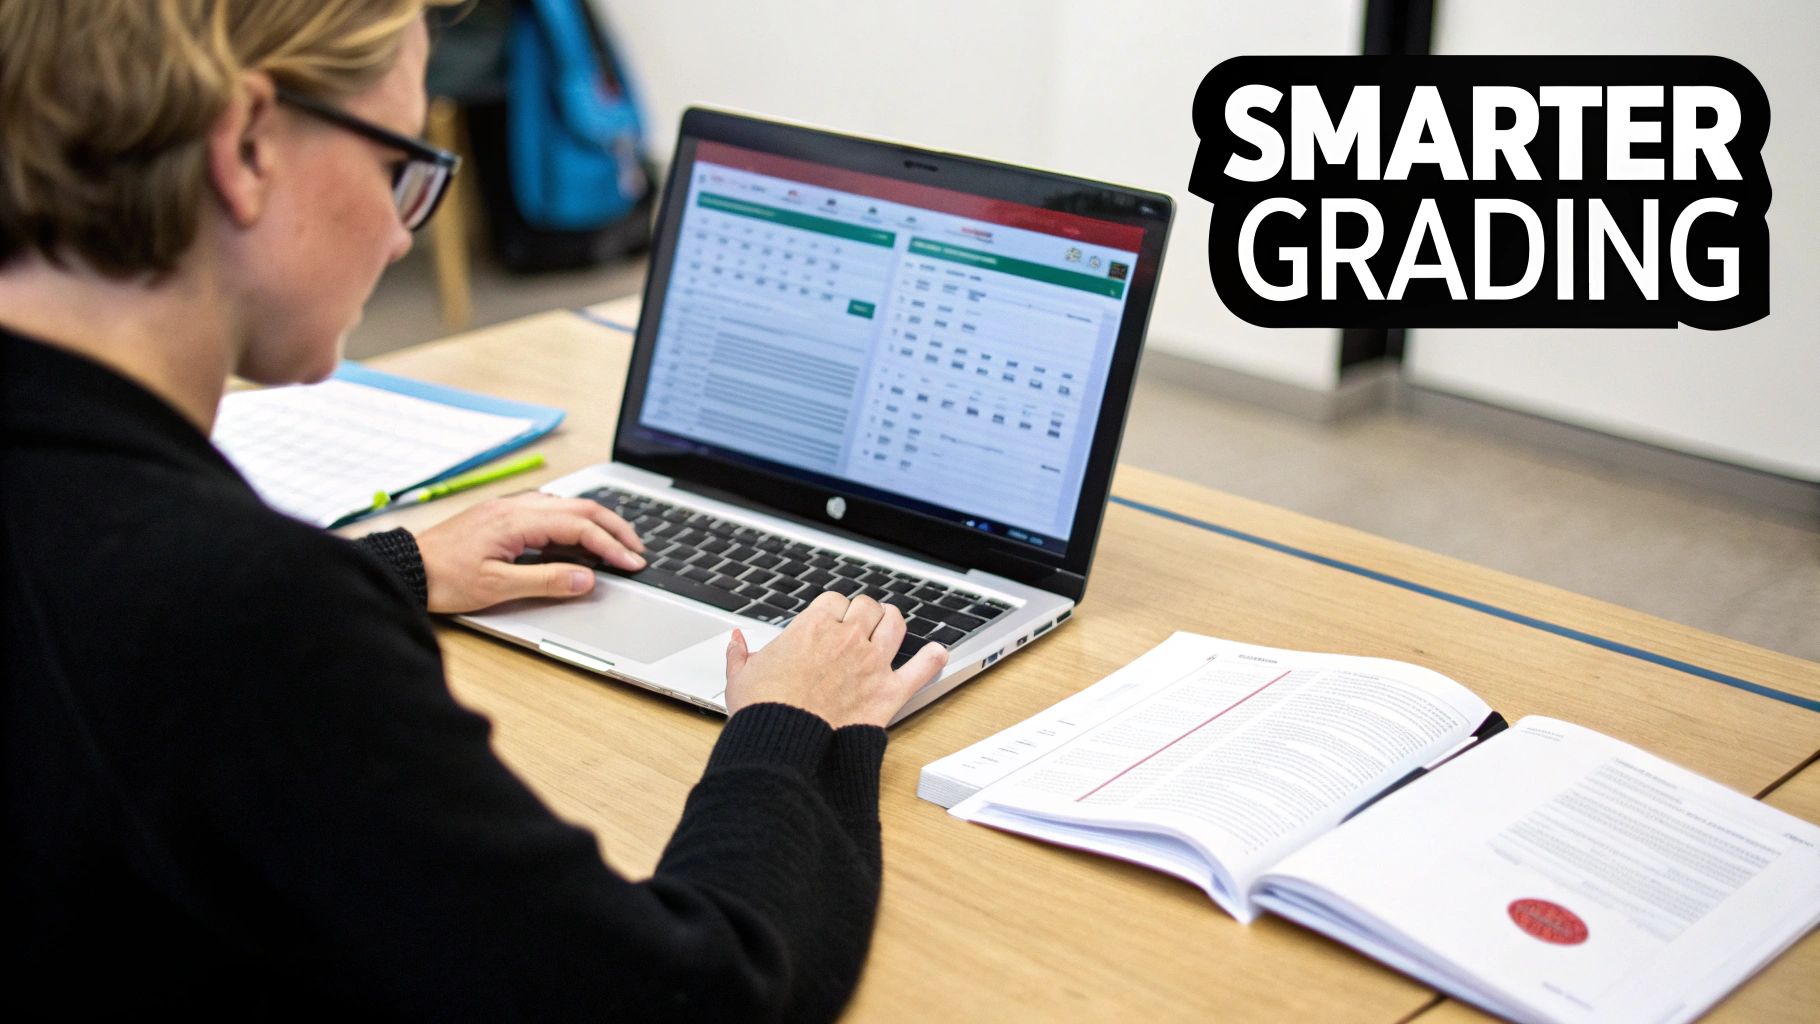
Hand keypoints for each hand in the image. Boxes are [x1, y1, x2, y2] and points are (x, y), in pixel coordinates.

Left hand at [414, 493, 644, 613]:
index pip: (579, 527)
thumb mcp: (497, 587)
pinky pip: (549, 508)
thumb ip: (546, 580)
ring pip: (566, 505)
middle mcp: (515, 506)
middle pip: (580, 507)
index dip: (611, 545)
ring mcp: (508, 507)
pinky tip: (578, 536)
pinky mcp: (502, 514)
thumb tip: (586, 578)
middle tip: (637, 549)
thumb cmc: (444, 578)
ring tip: (616, 542)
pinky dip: (574, 520)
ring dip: (596, 521)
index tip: (632, 563)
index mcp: (517, 520)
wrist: (405, 567)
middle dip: (615, 527)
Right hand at [723, 592, 947, 727]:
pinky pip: (921, 668)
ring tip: (890, 625)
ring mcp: (872, 663)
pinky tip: (936, 653)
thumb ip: (740, 654)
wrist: (784, 745)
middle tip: (860, 623)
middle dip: (863, 612)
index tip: (830, 619)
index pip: (834, 601)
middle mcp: (847, 638)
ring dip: (893, 621)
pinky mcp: (889, 692)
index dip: (833, 609)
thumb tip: (735, 640)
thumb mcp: (740, 677)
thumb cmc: (762, 711)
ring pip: (895, 624)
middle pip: (867, 607)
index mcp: (812, 628)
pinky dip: (932, 659)